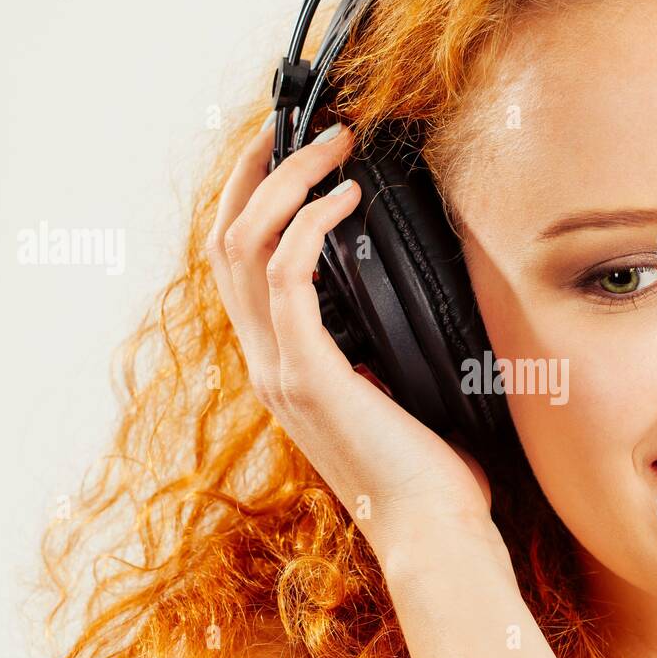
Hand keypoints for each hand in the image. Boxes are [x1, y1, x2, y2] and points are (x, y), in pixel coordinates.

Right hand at [205, 117, 497, 562]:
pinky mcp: (309, 372)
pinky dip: (312, 226)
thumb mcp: (391, 393)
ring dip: (287, 183)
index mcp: (281, 365)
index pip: (240, 267)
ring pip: (246, 247)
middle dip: (258, 173)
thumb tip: (394, 299)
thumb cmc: (425, 470)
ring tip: (334, 146)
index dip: (255, 202)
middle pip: (226, 242)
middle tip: (300, 126)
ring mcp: (279, 368)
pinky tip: (347, 199)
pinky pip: (289, 277)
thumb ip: (371, 347)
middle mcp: (265, 362)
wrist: (430, 531)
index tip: (291, 155)